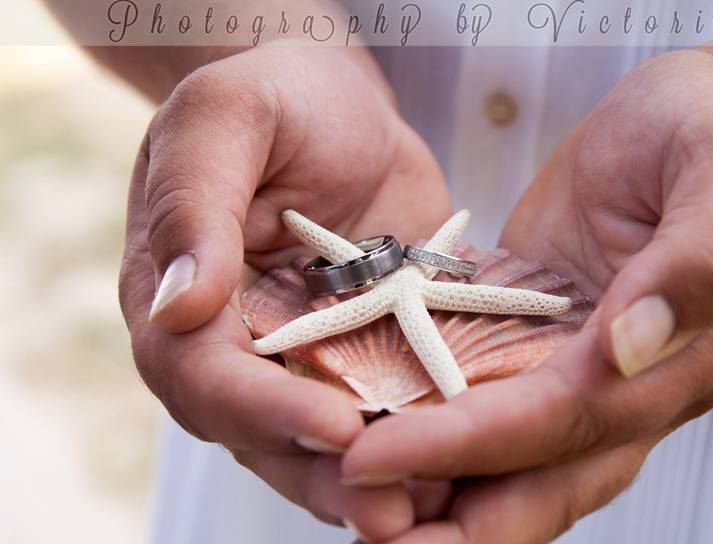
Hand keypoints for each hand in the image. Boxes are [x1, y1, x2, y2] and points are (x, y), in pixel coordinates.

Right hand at [119, 44, 451, 539]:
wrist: (339, 110)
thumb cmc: (275, 98)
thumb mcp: (227, 120)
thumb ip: (194, 205)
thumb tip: (177, 308)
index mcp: (180, 299)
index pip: (206, 375)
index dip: (265, 410)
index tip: (338, 426)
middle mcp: (235, 347)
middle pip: (263, 433)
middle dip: (325, 475)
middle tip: (393, 513)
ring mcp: (300, 359)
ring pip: (321, 442)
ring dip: (373, 482)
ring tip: (433, 512)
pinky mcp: (361, 354)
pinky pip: (381, 408)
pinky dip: (414, 443)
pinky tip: (462, 463)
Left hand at [340, 50, 712, 541]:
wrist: (704, 112)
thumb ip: (698, 262)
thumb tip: (629, 347)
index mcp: (675, 363)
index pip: (560, 424)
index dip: (466, 447)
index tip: (372, 460)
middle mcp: (622, 386)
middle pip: (532, 477)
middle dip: (444, 516)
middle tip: (354, 519)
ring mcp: (574, 364)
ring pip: (500, 452)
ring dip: (428, 480)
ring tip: (344, 489)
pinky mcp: (536, 335)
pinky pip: (478, 389)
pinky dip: (425, 414)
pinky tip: (364, 415)